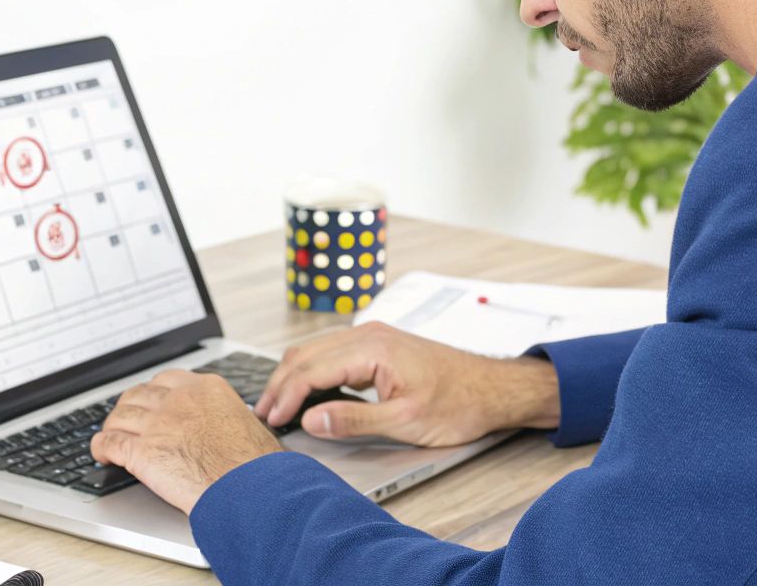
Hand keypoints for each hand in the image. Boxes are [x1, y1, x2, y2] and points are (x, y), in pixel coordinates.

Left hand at [89, 369, 284, 513]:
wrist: (251, 488)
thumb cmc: (257, 464)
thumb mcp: (246, 422)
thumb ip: (223, 416)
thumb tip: (222, 425)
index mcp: (205, 389)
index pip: (166, 380)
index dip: (152, 393)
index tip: (149, 401)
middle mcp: (179, 400)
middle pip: (139, 394)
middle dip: (129, 407)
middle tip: (126, 419)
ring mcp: (158, 424)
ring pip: (120, 416)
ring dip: (112, 427)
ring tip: (111, 436)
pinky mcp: (142, 451)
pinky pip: (110, 443)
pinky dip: (101, 447)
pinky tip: (102, 453)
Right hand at [255, 322, 559, 445]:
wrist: (493, 389)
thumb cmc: (459, 402)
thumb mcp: (405, 421)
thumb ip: (354, 420)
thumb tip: (311, 419)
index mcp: (372, 348)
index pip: (311, 370)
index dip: (286, 396)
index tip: (271, 420)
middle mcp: (368, 334)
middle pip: (305, 354)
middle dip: (280, 384)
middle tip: (263, 414)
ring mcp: (373, 337)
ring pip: (315, 350)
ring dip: (293, 376)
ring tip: (277, 404)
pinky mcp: (379, 345)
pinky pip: (332, 352)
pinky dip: (311, 370)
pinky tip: (306, 391)